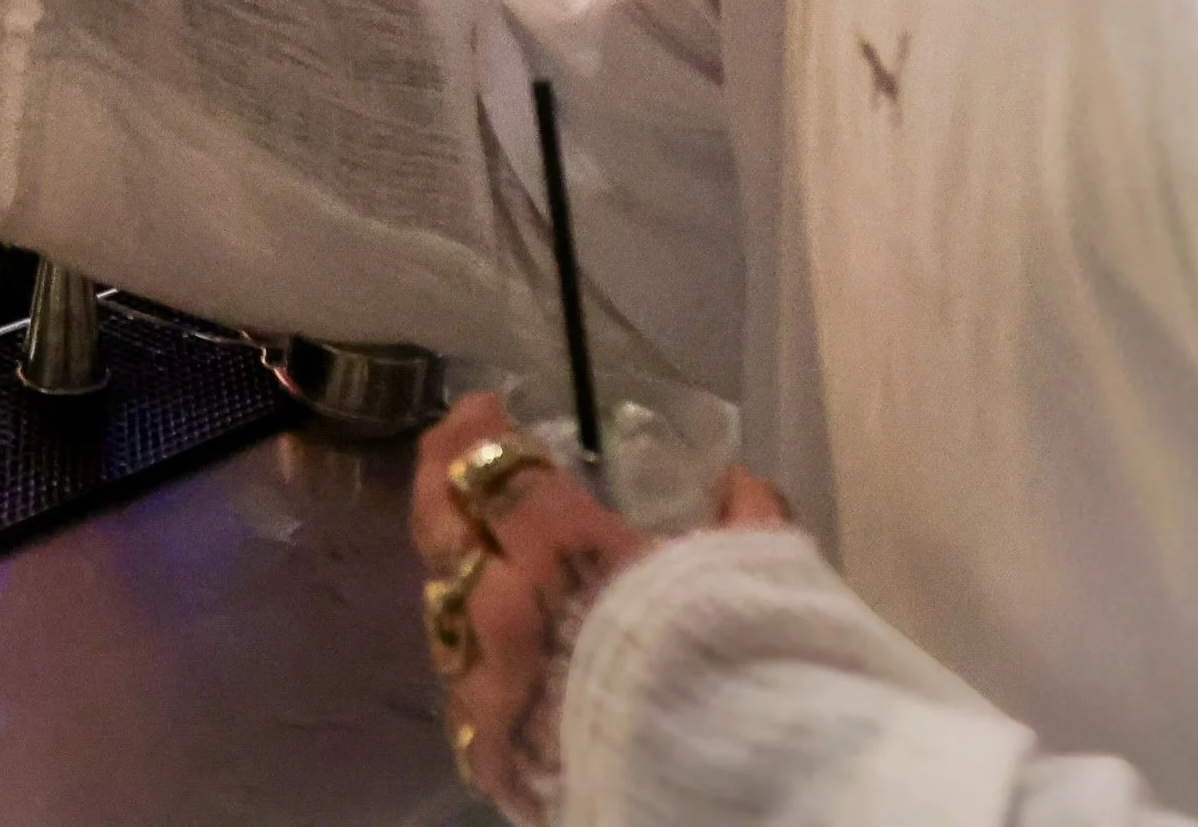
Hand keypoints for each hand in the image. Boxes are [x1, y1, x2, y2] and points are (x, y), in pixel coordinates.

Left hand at [411, 393, 790, 822]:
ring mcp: (486, 684)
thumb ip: (744, 516)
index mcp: (560, 549)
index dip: (484, 433)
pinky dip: (471, 658)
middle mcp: (503, 606)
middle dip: (444, 476)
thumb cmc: (735, 672)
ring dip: (455, 566)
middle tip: (455, 447)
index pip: (497, 472)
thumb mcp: (757, 573)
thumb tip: (739, 481)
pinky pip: (460, 688)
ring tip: (473, 543)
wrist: (725, 798)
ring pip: (440, 604)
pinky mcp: (490, 750)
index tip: (490, 409)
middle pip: (443, 524)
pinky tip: (484, 645)